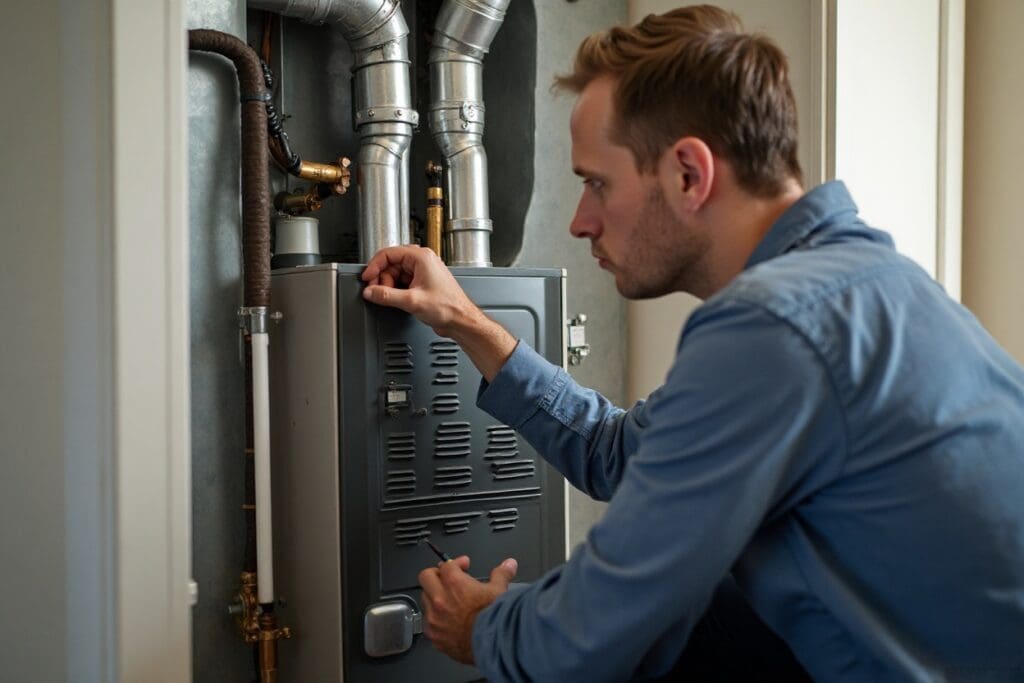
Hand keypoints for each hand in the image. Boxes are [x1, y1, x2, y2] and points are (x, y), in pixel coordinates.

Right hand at [361, 245, 476, 337]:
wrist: (461, 320)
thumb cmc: (449, 307)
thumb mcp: (412, 301)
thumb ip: (387, 295)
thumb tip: (370, 292)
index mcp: (421, 257)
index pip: (388, 253)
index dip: (374, 266)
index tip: (367, 278)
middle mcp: (422, 261)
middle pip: (390, 264)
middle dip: (382, 279)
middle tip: (377, 292)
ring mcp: (422, 272)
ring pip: (395, 274)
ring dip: (389, 286)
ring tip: (391, 298)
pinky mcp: (422, 283)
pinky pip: (402, 282)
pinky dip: (396, 291)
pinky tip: (398, 300)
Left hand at [418, 555, 518, 664]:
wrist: (492, 645)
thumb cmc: (494, 619)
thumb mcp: (500, 591)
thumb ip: (501, 574)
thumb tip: (508, 565)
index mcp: (454, 584)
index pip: (446, 565)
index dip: (456, 563)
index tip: (464, 566)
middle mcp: (440, 599)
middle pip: (426, 577)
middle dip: (436, 575)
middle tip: (446, 578)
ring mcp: (434, 619)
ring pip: (425, 600)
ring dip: (434, 597)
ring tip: (447, 600)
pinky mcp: (435, 636)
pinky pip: (428, 624)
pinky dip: (436, 620)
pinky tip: (447, 621)